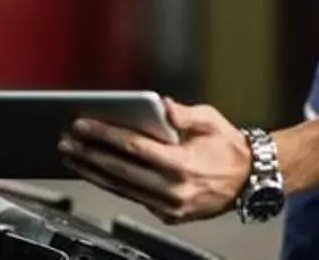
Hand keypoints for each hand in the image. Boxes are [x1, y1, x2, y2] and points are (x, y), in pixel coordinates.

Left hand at [57, 97, 250, 224]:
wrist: (252, 180)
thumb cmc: (228, 147)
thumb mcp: (211, 120)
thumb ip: (183, 113)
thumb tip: (161, 104)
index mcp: (183, 164)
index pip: (133, 147)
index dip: (104, 134)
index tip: (82, 124)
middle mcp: (175, 189)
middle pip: (120, 170)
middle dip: (88, 154)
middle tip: (66, 141)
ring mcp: (171, 206)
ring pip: (122, 188)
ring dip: (93, 172)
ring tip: (72, 156)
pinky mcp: (170, 215)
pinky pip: (133, 198)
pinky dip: (112, 184)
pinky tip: (95, 172)